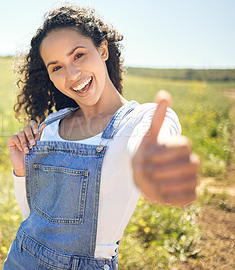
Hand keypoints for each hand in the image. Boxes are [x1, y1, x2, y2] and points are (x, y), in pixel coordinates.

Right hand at [7, 120, 46, 176]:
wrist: (24, 167)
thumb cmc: (32, 156)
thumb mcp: (37, 146)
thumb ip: (39, 135)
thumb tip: (45, 124)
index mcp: (31, 134)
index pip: (32, 123)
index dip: (34, 125)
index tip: (37, 132)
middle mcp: (24, 134)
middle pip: (26, 127)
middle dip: (30, 135)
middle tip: (33, 143)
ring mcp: (17, 137)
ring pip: (20, 133)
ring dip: (24, 142)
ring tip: (27, 151)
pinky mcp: (11, 141)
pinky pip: (14, 137)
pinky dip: (19, 143)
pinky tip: (21, 149)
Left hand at [132, 91, 199, 205]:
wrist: (142, 176)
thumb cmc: (146, 155)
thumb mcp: (147, 137)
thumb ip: (157, 117)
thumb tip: (164, 93)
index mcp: (182, 146)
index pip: (184, 145)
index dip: (164, 151)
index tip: (145, 155)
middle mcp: (191, 161)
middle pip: (192, 164)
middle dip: (165, 168)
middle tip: (145, 169)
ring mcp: (192, 178)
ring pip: (192, 181)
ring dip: (166, 181)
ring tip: (150, 179)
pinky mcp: (189, 195)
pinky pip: (188, 197)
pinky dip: (172, 195)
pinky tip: (158, 191)